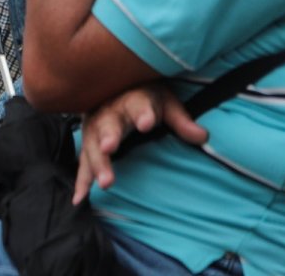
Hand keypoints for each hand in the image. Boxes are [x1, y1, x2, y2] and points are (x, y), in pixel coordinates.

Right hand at [73, 84, 207, 203]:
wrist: (113, 84)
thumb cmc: (144, 97)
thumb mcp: (165, 102)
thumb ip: (181, 120)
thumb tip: (203, 136)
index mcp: (132, 99)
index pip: (139, 105)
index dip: (142, 114)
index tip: (146, 124)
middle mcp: (109, 112)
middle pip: (108, 124)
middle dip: (109, 136)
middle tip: (109, 148)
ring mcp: (95, 127)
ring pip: (92, 145)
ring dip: (97, 163)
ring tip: (106, 182)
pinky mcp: (88, 142)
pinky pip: (84, 162)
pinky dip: (82, 180)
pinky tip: (81, 198)